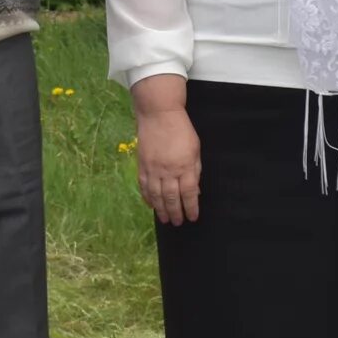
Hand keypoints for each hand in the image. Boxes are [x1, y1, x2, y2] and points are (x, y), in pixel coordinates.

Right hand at [135, 106, 201, 225]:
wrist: (159, 114)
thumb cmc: (182, 130)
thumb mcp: (195, 149)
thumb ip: (195, 170)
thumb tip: (195, 190)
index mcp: (185, 166)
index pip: (189, 193)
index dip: (191, 208)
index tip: (192, 217)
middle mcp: (168, 170)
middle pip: (171, 198)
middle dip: (175, 213)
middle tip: (177, 223)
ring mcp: (153, 169)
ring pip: (156, 195)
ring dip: (161, 210)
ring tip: (164, 219)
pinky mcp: (142, 165)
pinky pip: (144, 186)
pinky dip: (147, 197)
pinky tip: (151, 205)